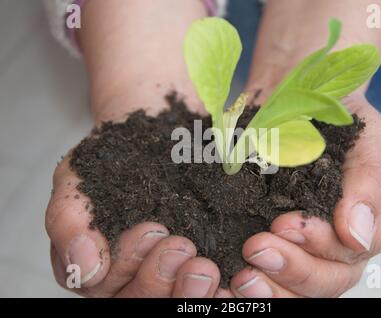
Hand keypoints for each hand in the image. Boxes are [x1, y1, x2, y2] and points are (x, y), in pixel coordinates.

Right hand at [46, 150, 222, 297]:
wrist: (157, 131)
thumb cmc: (113, 157)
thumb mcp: (78, 180)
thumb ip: (70, 221)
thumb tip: (86, 267)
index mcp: (100, 268)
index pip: (105, 287)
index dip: (128, 266)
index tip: (151, 228)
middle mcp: (135, 276)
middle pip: (143, 301)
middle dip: (160, 281)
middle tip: (181, 246)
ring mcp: (172, 270)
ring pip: (178, 299)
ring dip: (191, 292)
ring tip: (205, 268)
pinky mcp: (208, 256)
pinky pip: (215, 286)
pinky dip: (225, 288)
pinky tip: (236, 277)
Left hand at [229, 94, 380, 296]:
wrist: (297, 98)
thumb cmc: (339, 115)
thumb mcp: (366, 136)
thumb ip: (370, 181)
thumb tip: (357, 235)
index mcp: (380, 219)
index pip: (356, 251)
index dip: (322, 245)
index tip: (285, 223)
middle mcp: (348, 240)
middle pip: (330, 278)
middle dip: (294, 269)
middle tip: (257, 248)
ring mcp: (313, 244)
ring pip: (301, 286)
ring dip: (273, 285)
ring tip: (243, 274)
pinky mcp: (279, 239)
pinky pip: (273, 273)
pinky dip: (257, 280)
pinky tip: (233, 276)